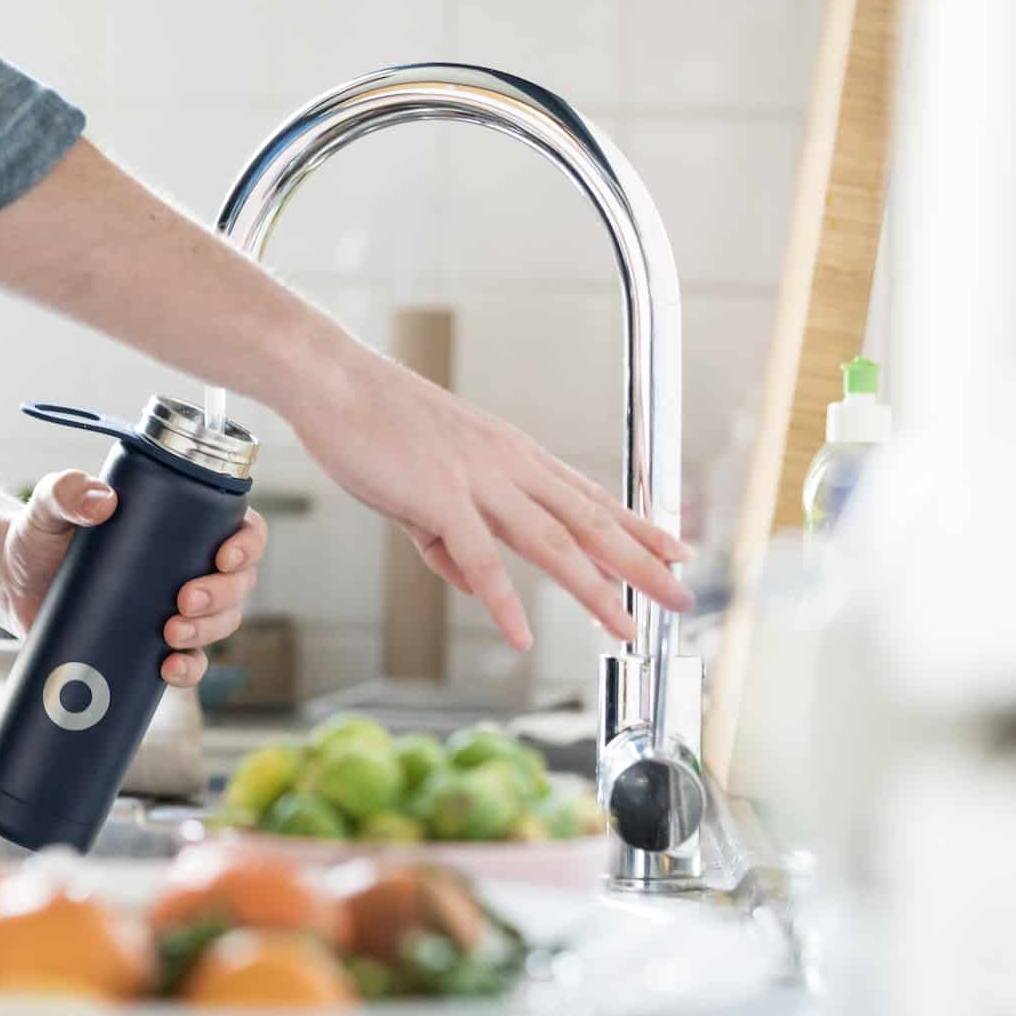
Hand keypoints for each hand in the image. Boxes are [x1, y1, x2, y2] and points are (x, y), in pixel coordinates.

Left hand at [0, 469, 267, 686]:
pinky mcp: (152, 644)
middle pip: (238, 583)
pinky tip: (169, 669)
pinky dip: (189, 670)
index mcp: (183, 523)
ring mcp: (174, 608)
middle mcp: (188, 565)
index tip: (224, 556)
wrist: (12, 581)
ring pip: (221, 623)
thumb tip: (100, 501)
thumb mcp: (49, 505)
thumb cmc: (40, 533)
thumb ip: (65, 491)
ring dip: (209, 631)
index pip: (241, 528)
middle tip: (184, 599)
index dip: (248, 544)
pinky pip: (189, 662)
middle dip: (223, 595)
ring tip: (170, 633)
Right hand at [292, 351, 693, 650]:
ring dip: (594, 589)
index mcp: (511, 454)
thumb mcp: (423, 483)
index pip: (588, 495)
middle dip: (642, 563)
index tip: (674, 548)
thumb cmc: (373, 423)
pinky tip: (521, 635)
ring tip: (625, 627)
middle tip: (682, 595)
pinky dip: (502, 601)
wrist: (334, 380)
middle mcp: (508, 463)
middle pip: (590, 520)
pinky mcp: (439, 495)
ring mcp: (478, 478)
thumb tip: (471, 582)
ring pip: (552, 542)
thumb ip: (449, 537)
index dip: (637, 526)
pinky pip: (480, 558)